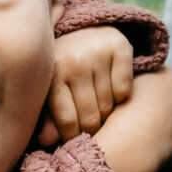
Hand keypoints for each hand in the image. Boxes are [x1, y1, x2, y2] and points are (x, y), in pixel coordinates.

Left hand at [41, 26, 133, 145]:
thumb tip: (47, 142)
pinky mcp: (120, 46)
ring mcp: (97, 51)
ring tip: (97, 108)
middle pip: (90, 116)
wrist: (81, 30)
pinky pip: (124, 90)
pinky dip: (120, 96)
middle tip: (89, 128)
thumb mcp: (50, 90)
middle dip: (91, 129)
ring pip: (108, 105)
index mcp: (52, 72)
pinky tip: (110, 88)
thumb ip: (47, 117)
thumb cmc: (62, 68)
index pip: (68, 120)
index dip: (72, 137)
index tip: (74, 141)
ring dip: (105, 113)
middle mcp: (74, 60)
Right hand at [91, 66, 171, 171]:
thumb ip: (134, 80)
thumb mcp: (121, 88)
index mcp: (166, 73)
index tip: (140, 98)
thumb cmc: (118, 115)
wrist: (128, 145)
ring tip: (155, 132)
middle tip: (147, 116)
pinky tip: (171, 144)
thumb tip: (134, 83)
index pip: (162, 75)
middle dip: (168, 102)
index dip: (151, 87)